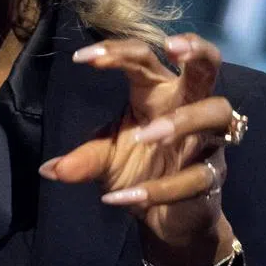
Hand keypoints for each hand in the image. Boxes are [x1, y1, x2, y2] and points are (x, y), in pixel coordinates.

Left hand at [40, 33, 237, 265]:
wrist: (167, 218)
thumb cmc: (139, 171)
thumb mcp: (105, 161)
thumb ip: (83, 160)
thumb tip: (48, 169)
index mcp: (158, 93)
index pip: (144, 59)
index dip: (117, 51)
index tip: (81, 59)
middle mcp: (188, 108)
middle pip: (207, 67)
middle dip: (197, 50)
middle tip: (173, 46)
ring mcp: (206, 141)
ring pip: (216, 113)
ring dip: (182, 120)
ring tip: (146, 136)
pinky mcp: (212, 177)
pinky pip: (196, 176)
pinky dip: (159, 189)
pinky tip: (124, 197)